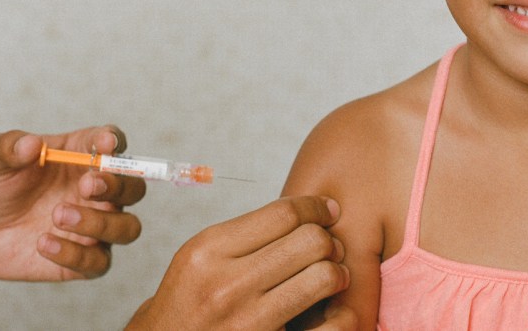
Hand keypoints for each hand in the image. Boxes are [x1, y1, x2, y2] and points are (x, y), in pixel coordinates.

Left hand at [0, 125, 146, 280]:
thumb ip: (9, 147)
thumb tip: (31, 144)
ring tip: (58, 216)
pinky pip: (98, 262)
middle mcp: (96, 192)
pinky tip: (43, 243)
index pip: (112, 143)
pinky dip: (76, 254)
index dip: (114, 142)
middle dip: (117, 187)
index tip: (105, 145)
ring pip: (127, 228)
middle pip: (134, 188)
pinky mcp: (80, 260)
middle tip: (84, 186)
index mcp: (81, 156)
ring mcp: (92, 227)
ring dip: (102, 223)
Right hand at [127, 196, 353, 330]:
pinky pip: (330, 325)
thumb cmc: (187, 305)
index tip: (328, 211)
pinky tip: (332, 310)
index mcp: (208, 252)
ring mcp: (247, 323)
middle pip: (310, 241)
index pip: (284, 214)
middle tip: (331, 248)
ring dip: (338, 273)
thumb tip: (306, 211)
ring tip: (333, 276)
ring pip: (324, 277)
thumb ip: (245, 235)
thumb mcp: (199, 260)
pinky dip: (341, 313)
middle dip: (329, 240)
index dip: (315, 208)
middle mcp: (226, 286)